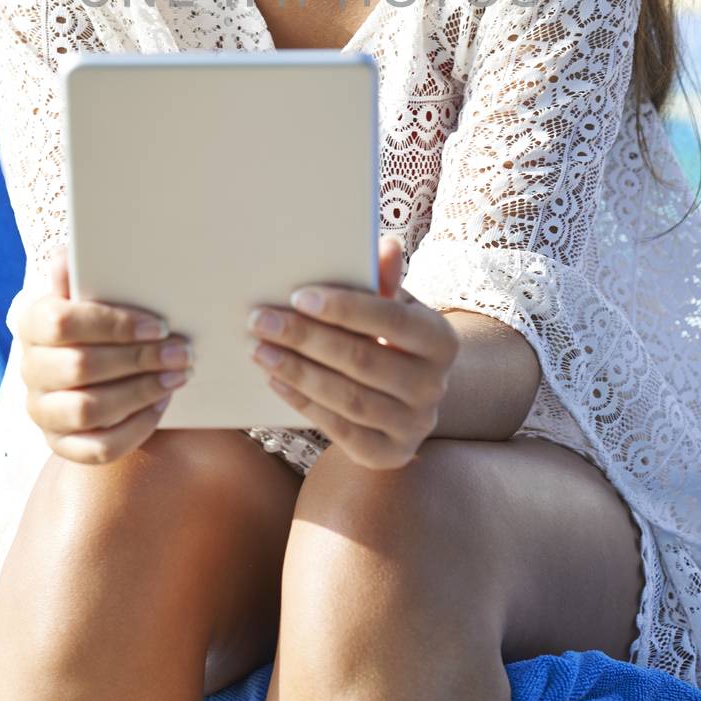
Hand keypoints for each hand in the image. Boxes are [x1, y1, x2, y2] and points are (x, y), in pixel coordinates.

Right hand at [18, 248, 194, 465]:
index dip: (112, 324)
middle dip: (138, 360)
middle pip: (79, 367)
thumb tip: (66, 257)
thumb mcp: (95, 294)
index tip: (159, 325)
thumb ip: (83, 276)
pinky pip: (99, 447)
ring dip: (140, 392)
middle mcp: (31, 370)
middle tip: (180, 352)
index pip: (61, 322)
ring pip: (88, 410)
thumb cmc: (102, 323)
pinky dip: (135, 428)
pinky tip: (160, 404)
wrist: (100, 371)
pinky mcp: (62, 445)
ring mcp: (44, 411)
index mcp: (33, 324)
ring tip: (175, 377)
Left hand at [246, 234, 458, 469]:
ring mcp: (414, 424)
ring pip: (348, 397)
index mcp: (441, 340)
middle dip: (306, 338)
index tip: (298, 296)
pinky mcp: (389, 454)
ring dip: (298, 372)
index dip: (345, 308)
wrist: (407, 404)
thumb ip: (385, 281)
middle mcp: (435, 385)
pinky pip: (340, 429)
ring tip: (259, 350)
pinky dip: (303, 402)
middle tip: (261, 320)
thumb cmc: (393, 342)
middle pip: (363, 359)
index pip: (391, 319)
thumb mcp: (394, 309)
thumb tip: (385, 245)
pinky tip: (274, 379)